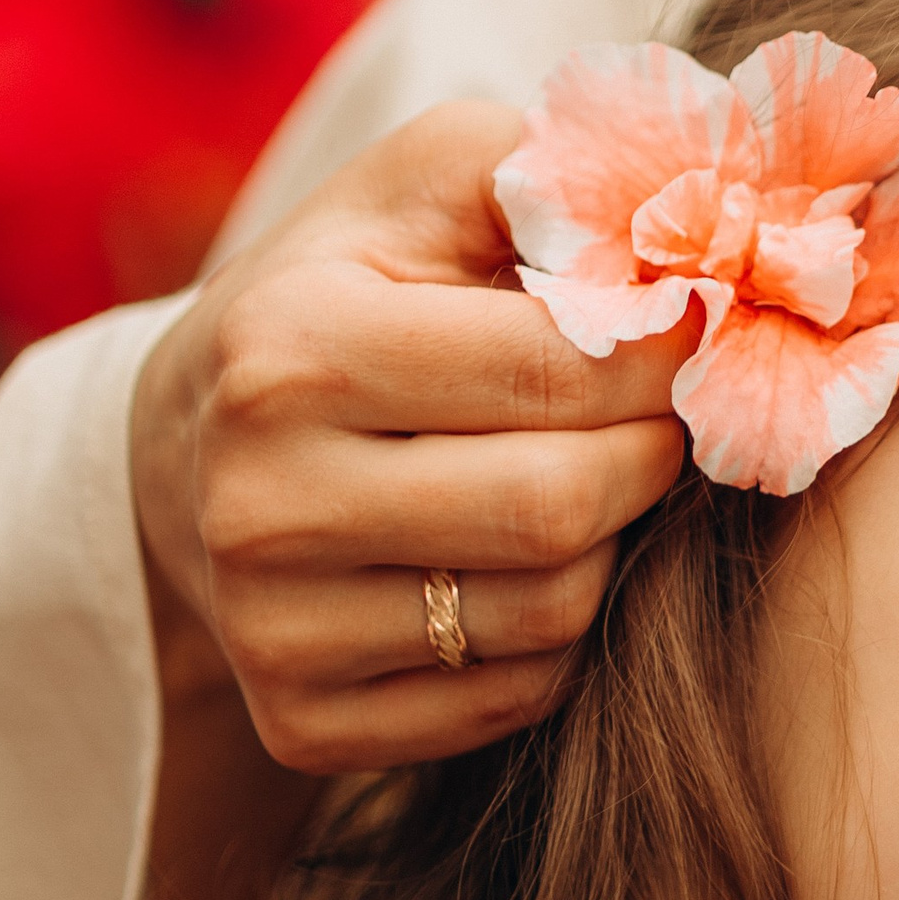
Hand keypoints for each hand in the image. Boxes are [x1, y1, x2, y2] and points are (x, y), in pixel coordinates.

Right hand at [132, 103, 689, 776]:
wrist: (194, 449)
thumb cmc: (354, 287)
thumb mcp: (432, 180)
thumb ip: (557, 174)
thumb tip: (697, 220)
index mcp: (290, 347)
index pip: (555, 373)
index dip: (668, 353)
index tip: (704, 331)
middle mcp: (262, 500)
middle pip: (560, 507)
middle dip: (655, 453)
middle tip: (673, 414)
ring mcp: (273, 629)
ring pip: (553, 613)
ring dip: (616, 543)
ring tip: (598, 476)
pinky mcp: (302, 725)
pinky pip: (516, 696)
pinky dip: (563, 632)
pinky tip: (534, 561)